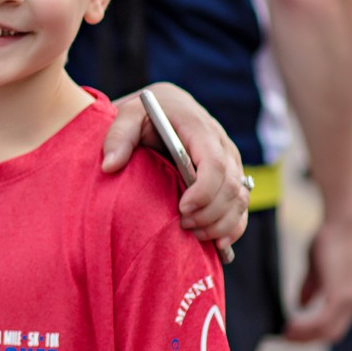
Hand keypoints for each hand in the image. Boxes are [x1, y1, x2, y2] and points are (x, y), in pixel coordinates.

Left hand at [104, 84, 248, 247]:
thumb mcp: (128, 115)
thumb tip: (109, 166)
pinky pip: (242, 204)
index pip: (214, 163)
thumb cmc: (145, 113)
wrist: (165, 107)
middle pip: (231, 187)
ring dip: (221, 223)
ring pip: (240, 198)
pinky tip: (217, 243)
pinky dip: (234, 226)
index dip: (203, 192)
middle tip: (182, 225)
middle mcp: (222, 144)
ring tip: (193, 234)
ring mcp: (231, 161)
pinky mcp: (232, 175)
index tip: (182, 209)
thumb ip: (118, 137)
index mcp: (199, 128)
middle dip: (209, 213)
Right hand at [282, 204, 351, 344]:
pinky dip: (307, 327)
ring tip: (285, 334)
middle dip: (307, 339)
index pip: (335, 326)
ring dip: (305, 335)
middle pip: (332, 334)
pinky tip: (290, 325)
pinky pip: (324, 320)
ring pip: (328, 330)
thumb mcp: (318, 268)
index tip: (292, 333)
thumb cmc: (328, 238)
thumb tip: (301, 306)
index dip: (313, 333)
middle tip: (285, 338)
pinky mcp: (342, 294)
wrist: (342, 221)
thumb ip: (313, 288)